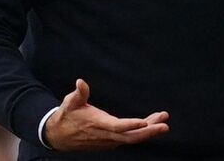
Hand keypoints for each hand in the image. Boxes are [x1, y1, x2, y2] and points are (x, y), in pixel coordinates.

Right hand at [42, 79, 168, 151]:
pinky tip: (152, 123)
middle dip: (149, 132)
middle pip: (130, 137)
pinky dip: (142, 132)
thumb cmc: (66, 116)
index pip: (117, 126)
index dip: (131, 125)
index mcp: (97, 124)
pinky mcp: (111, 140)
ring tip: (163, 121)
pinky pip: (129, 138)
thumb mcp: (70, 102)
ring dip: (149, 131)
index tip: (145, 122)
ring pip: (132, 138)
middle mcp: (106, 135)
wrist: (58, 136)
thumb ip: (79, 93)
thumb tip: (80, 82)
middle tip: (165, 125)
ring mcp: (109, 140)